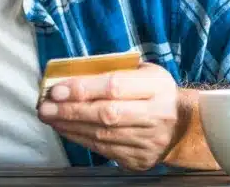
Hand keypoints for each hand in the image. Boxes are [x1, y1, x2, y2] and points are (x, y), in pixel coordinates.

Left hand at [37, 62, 180, 170]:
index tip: (56, 89)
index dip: (82, 88)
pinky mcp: (140, 159)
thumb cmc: (155, 91)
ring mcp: (148, 141)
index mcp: (156, 87)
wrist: (184, 126)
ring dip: (70, 126)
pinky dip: (80, 139)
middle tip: (44, 107)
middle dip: (70, 110)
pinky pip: (104, 150)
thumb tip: (71, 73)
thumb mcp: (144, 71)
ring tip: (49, 117)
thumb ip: (114, 70)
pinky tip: (65, 130)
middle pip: (106, 114)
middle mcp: (155, 115)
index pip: (115, 87)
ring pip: (102, 135)